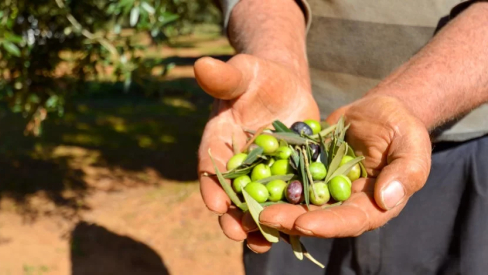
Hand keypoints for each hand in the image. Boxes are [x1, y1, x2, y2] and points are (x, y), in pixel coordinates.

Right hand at [195, 54, 318, 251]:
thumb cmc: (257, 77)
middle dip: (232, 215)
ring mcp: (261, 173)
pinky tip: (295, 233)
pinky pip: (286, 199)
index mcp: (218, 141)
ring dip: (259, 224)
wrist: (284, 86)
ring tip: (264, 243)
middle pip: (231, 193)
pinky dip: (288, 215)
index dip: (211, 185)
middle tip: (236, 233)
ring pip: (257, 203)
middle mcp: (236, 164)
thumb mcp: (243, 73)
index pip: (210, 165)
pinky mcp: (287, 176)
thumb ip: (224, 77)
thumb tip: (200, 65)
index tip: (214, 204)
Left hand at [257, 95, 431, 237]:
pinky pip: (288, 180)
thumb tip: (386, 199)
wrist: (379, 110)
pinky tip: (247, 182)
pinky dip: (269, 183)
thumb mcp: (411, 143)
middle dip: (289, 219)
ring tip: (247, 206)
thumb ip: (405, 171)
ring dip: (273, 206)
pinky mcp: (308, 173)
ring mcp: (324, 190)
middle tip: (263, 217)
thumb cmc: (402, 127)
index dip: (326, 224)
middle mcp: (345, 204)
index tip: (303, 223)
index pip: (350, 221)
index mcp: (373, 206)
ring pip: (297, 203)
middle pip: (317, 217)